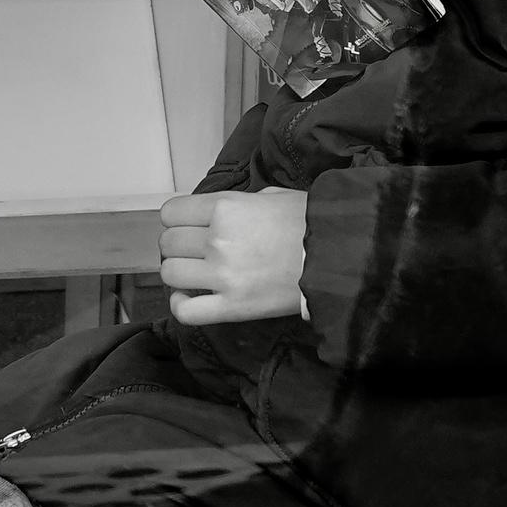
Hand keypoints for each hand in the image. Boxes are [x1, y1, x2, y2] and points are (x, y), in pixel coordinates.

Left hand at [159, 188, 308, 325]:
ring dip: (179, 272)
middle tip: (196, 250)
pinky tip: (189, 296)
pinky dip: (180, 304)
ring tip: (195, 273)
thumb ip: (238, 204)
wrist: (338, 256)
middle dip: (179, 245)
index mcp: (225, 207)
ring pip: (170, 273)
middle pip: (168, 242)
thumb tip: (220, 214)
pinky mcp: (232, 307)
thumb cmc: (308, 222)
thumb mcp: (272, 196)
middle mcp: (217, 240)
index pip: (171, 212)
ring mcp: (222, 276)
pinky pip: (185, 311)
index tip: (189, 225)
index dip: (178, 219)